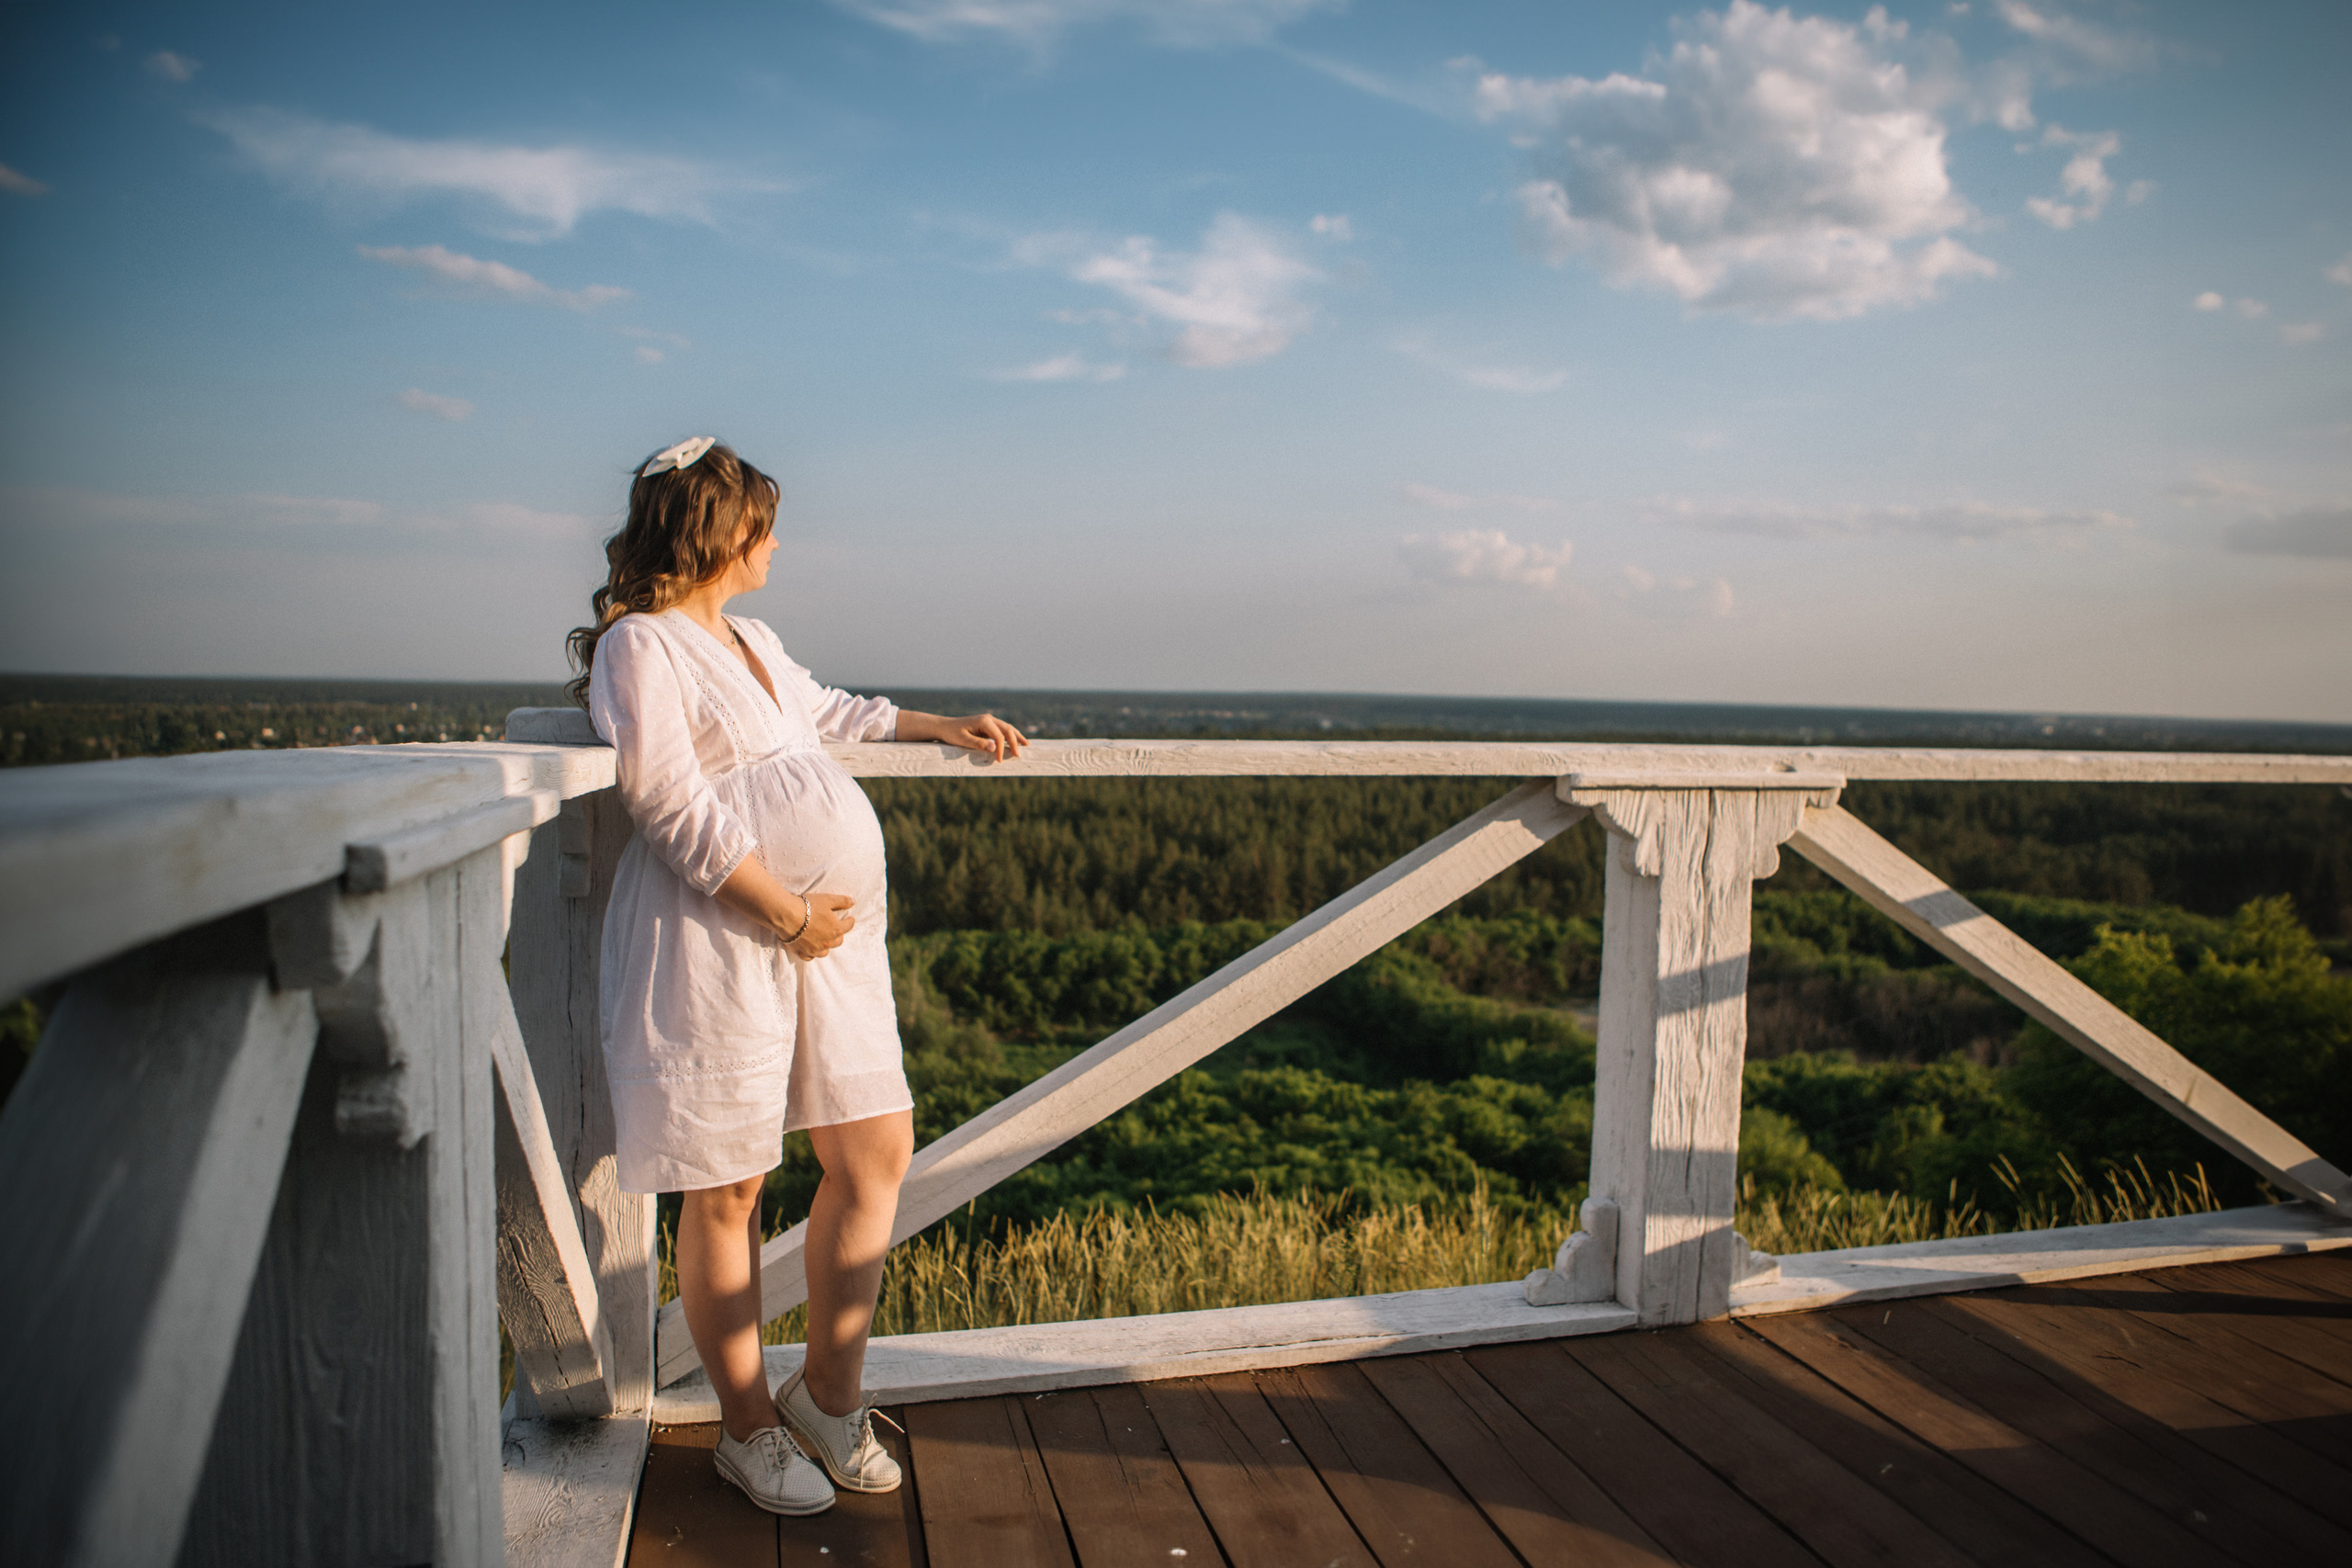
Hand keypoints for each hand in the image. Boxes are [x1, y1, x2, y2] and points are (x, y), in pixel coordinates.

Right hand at [786, 891, 855, 959]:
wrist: (786, 916)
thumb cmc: (807, 906)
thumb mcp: (827, 899)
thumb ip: (842, 901)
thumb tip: (853, 902)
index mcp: (836, 930)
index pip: (848, 926)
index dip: (849, 921)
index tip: (849, 918)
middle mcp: (827, 943)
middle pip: (838, 941)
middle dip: (839, 934)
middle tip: (835, 928)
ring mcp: (814, 950)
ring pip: (825, 952)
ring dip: (826, 946)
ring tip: (824, 940)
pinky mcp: (802, 953)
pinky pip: (810, 957)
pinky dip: (812, 953)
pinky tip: (811, 949)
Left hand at [905, 710, 1028, 761]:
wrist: (944, 727)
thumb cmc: (951, 734)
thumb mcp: (962, 740)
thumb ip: (978, 744)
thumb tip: (994, 748)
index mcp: (983, 721)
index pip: (998, 735)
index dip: (1001, 748)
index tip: (999, 761)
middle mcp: (989, 718)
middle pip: (1007, 729)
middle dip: (1014, 742)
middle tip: (1018, 755)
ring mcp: (989, 720)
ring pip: (1007, 728)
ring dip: (1017, 736)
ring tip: (1026, 745)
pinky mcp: (988, 725)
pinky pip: (1003, 730)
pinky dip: (1011, 735)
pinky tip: (1017, 741)